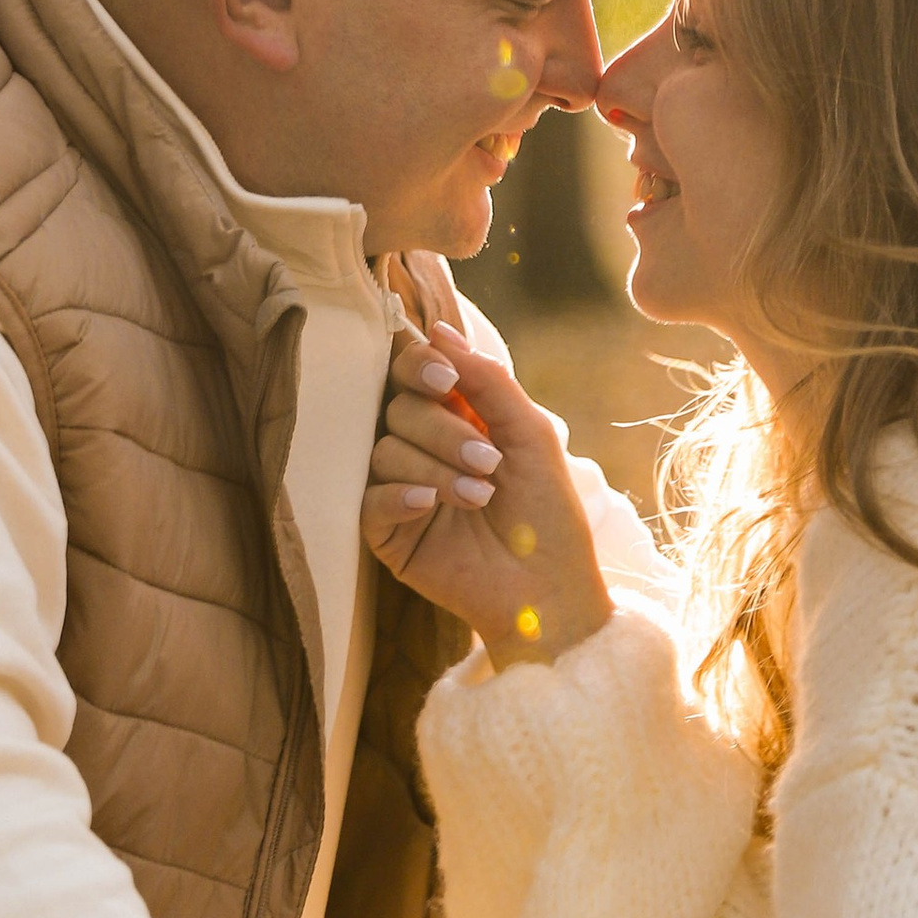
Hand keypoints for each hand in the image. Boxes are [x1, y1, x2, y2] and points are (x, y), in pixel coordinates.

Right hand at [363, 325, 613, 668]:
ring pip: (383, 451)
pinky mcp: (387, 533)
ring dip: (436, 469)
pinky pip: (367, 500)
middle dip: (443, 430)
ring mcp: (400, 489)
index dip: (418, 366)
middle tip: (489, 462)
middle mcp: (420, 447)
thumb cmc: (548, 511)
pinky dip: (399, 495)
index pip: (411, 372)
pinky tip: (431, 505)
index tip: (447, 382)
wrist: (550, 587)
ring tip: (480, 496)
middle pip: (397, 409)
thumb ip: (488, 381)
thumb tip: (438, 330)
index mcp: (452, 416)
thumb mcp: (530, 434)